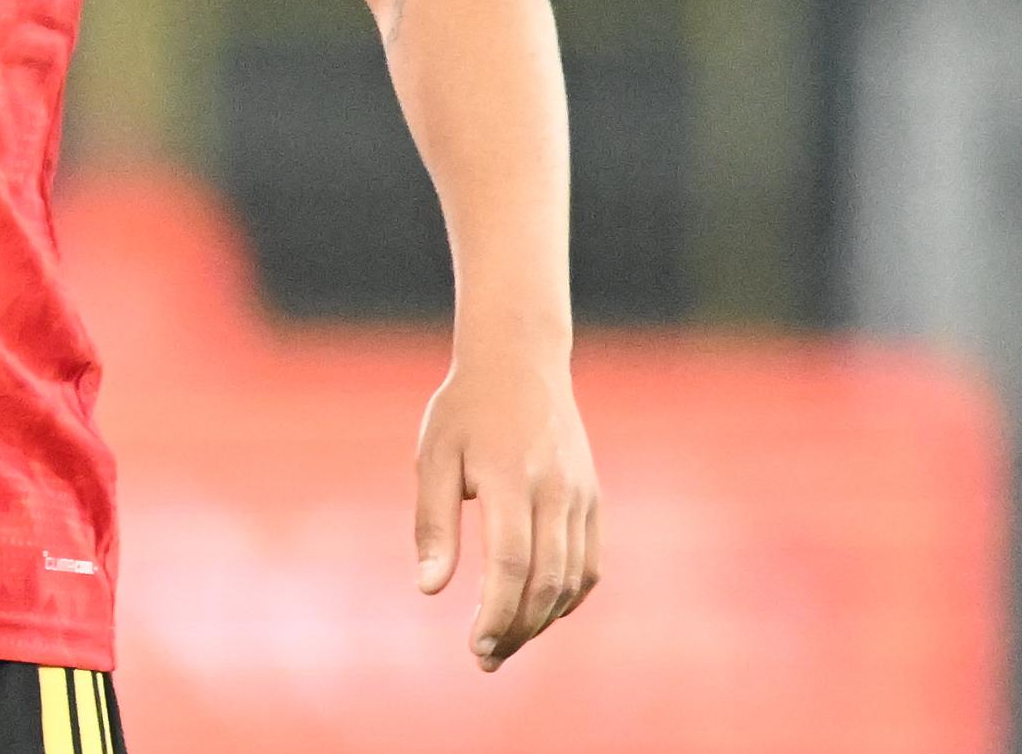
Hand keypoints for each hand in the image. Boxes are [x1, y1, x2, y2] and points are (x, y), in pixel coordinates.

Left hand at [413, 344, 600, 670]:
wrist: (520, 363)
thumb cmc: (465, 410)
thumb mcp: (434, 455)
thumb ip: (433, 523)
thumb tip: (429, 589)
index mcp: (510, 477)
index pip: (511, 563)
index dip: (496, 612)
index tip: (475, 646)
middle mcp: (555, 490)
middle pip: (546, 581)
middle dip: (516, 628)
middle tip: (486, 658)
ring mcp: (581, 496)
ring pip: (572, 580)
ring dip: (541, 620)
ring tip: (505, 641)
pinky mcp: (593, 499)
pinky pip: (589, 564)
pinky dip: (567, 597)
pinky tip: (537, 612)